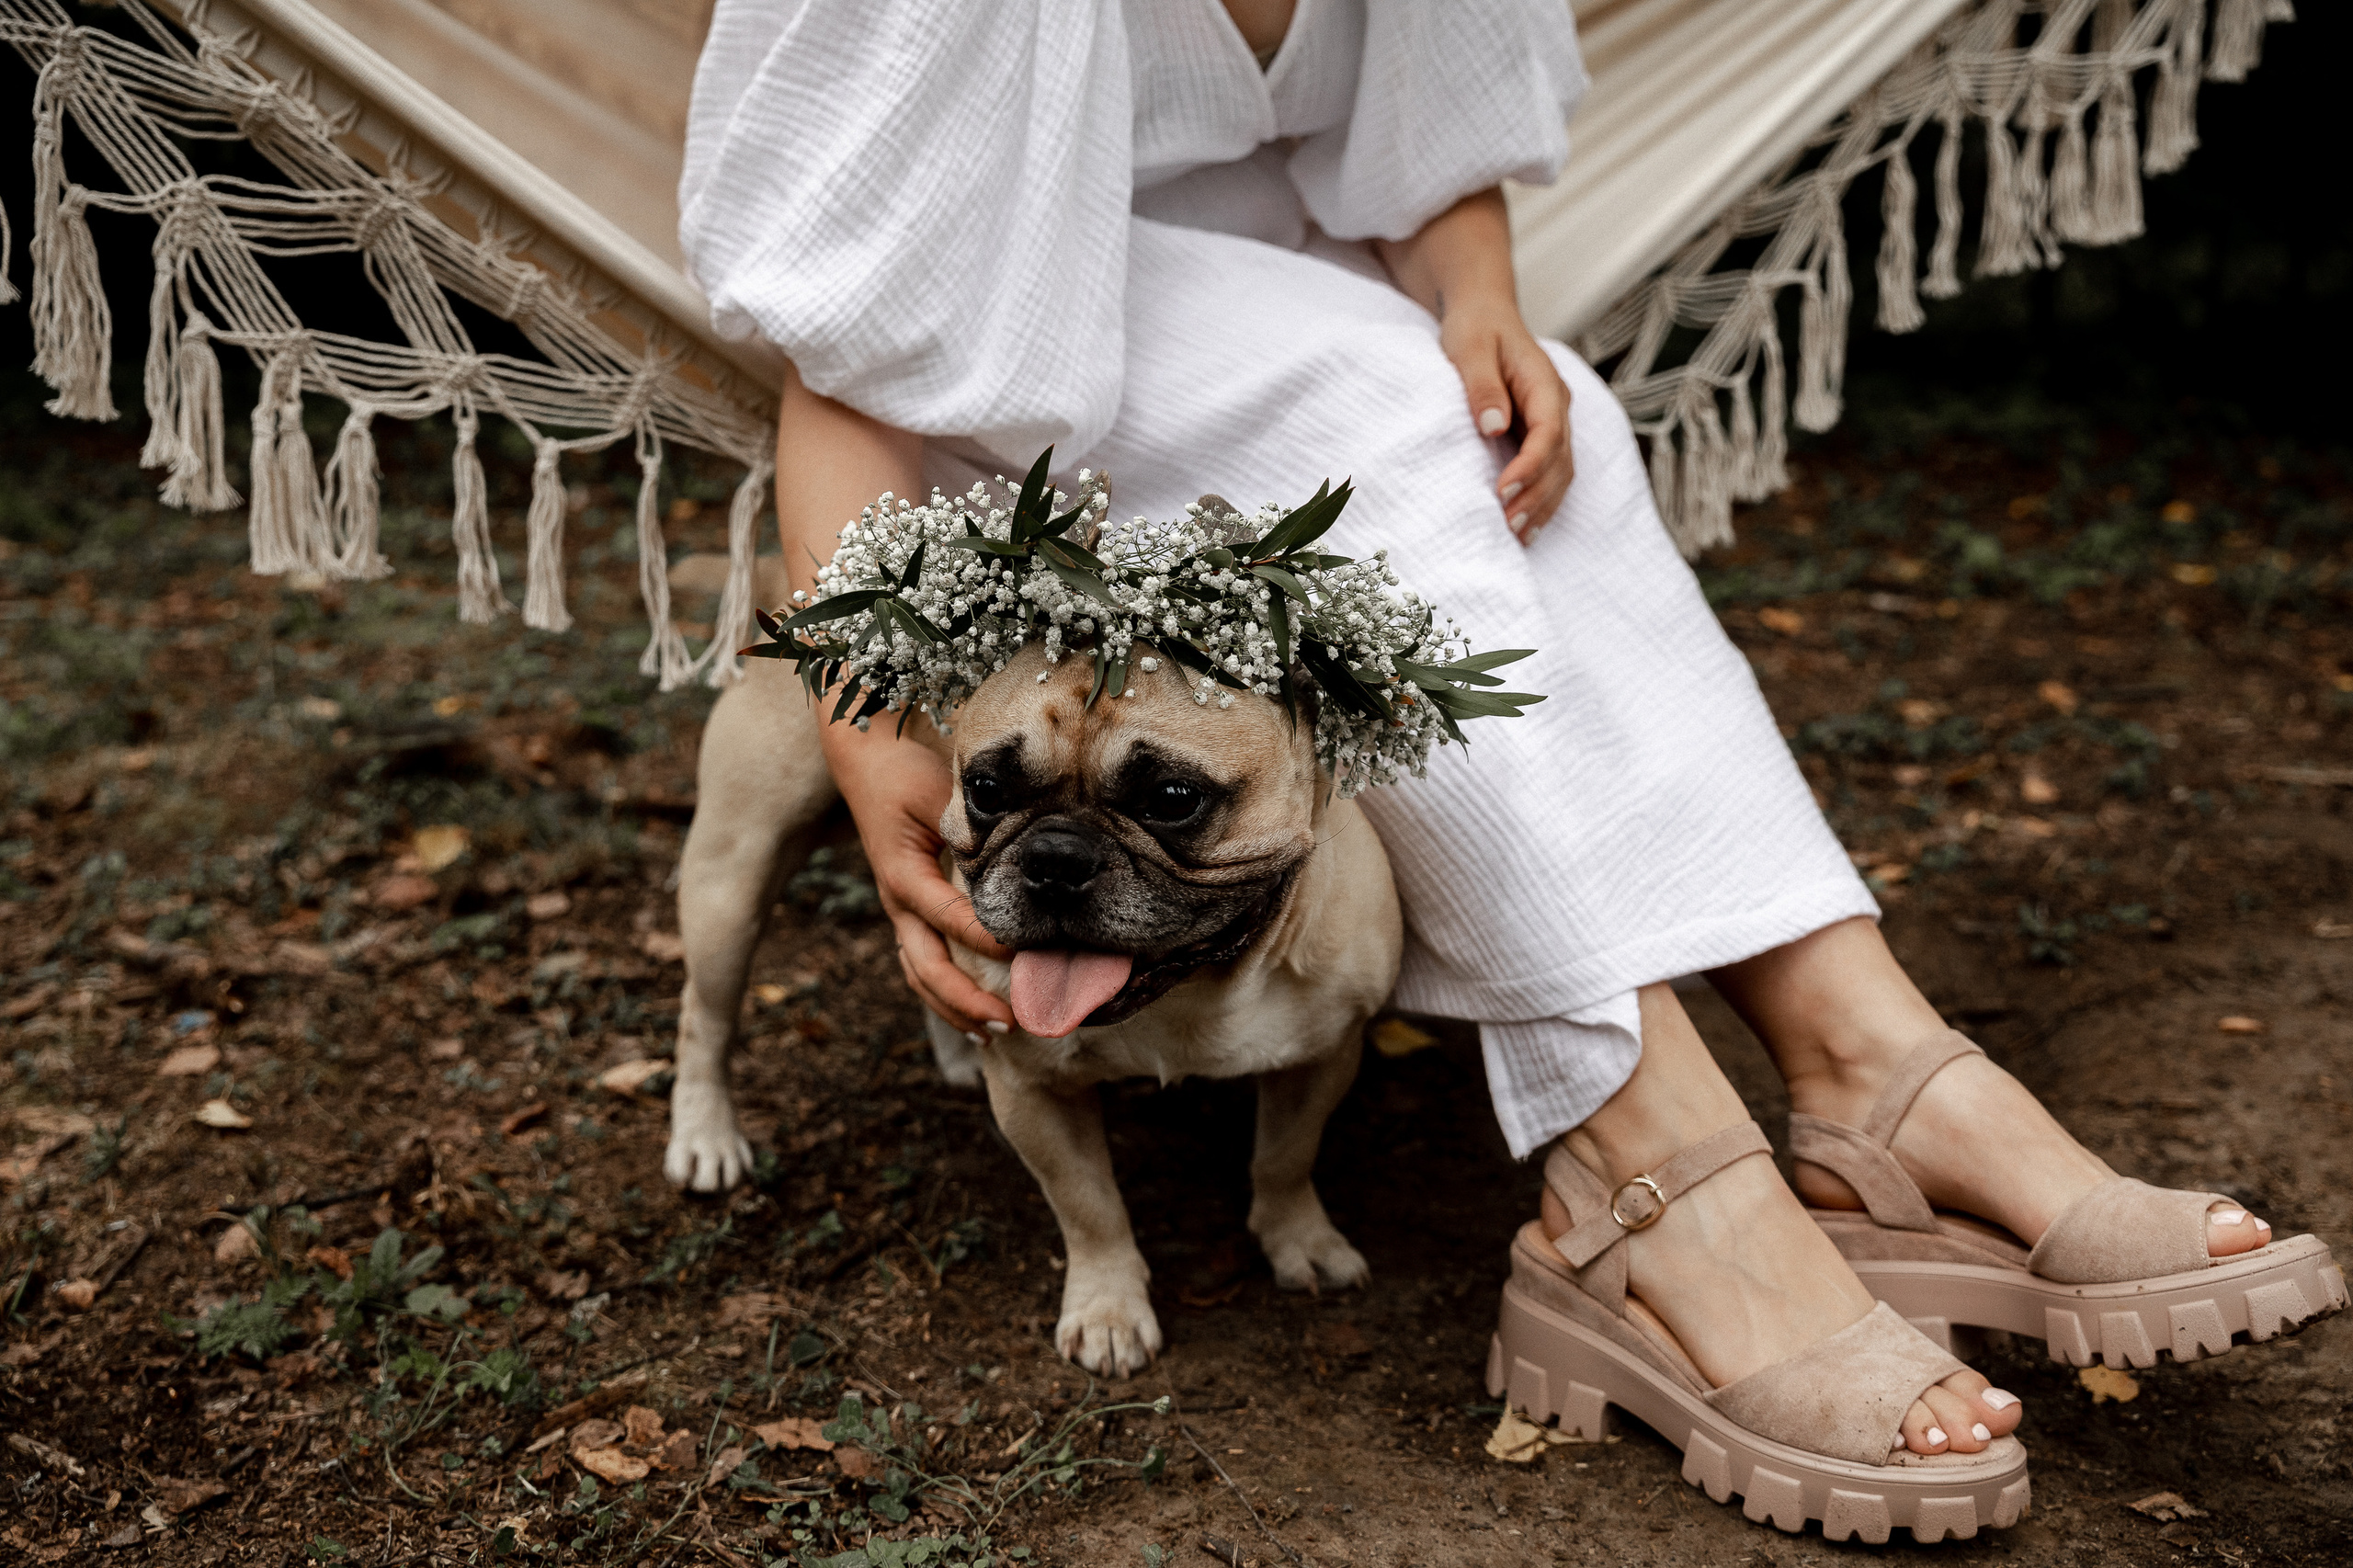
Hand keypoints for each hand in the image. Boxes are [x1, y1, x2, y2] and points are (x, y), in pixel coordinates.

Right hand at [824, 725, 1014, 1034]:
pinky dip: (946, 994)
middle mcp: (898, 901)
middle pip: (928, 967)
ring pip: (920, 975)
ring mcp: (899, 911)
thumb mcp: (940, 793)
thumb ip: (975, 825)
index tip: (1026, 956)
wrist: (866, 762)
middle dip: (968, 1000)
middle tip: (1014, 1019)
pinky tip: (974, 1014)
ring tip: (996, 1031)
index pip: (948, 917)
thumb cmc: (908, 775)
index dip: (985, 940)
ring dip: (956, 1008)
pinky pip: (921, 964)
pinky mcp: (906, 913)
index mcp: (904, 874)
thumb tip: (1027, 854)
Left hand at [1439, 293, 1573, 543]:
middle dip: (1538, 496)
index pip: (1548, 431)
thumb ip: (1482, 385)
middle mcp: (1556, 405)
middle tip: (1510, 528)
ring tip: (1518, 537)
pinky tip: (1526, 526)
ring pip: (1560, 471)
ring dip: (1543, 505)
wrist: (1483, 311)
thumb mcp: (1470, 348)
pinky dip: (1541, 499)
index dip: (1530, 466)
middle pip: (1560, 459)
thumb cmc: (1475, 327)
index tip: (1503, 491)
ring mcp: (1552, 421)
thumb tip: (1493, 426)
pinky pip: (1549, 471)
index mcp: (1544, 383)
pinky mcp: (1540, 433)